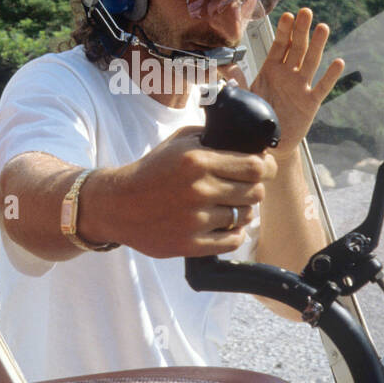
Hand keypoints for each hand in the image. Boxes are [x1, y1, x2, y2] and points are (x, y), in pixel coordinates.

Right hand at [85, 126, 278, 257]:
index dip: (266, 168)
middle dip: (254, 189)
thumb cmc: (152, 171)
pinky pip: (232, 241)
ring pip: (245, 217)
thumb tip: (249, 143)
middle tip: (243, 189)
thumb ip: (211, 138)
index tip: (264, 169)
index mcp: (198, 161)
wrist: (118, 204)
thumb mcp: (178, 143)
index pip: (254, 166)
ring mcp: (195, 219)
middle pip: (254, 192)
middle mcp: (199, 190)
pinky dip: (234, 234)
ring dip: (243, 212)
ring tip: (230, 207)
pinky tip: (225, 226)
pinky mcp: (190, 244)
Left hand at [234, 8, 344, 158]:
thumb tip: (224, 67)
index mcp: (271, 70)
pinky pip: (322, 87)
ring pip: (311, 62)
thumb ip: (236, 82)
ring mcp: (301, 87)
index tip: (287, 15)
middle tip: (306, 12)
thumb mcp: (244, 97)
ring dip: (317, 45)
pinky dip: (330, 76)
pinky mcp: (310, 103)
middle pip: (297, 48)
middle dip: (301, 30)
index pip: (279, 46)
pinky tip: (338, 63)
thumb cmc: (257, 116)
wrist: (269, 142)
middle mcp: (288, 75)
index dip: (283, 31)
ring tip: (323, 27)